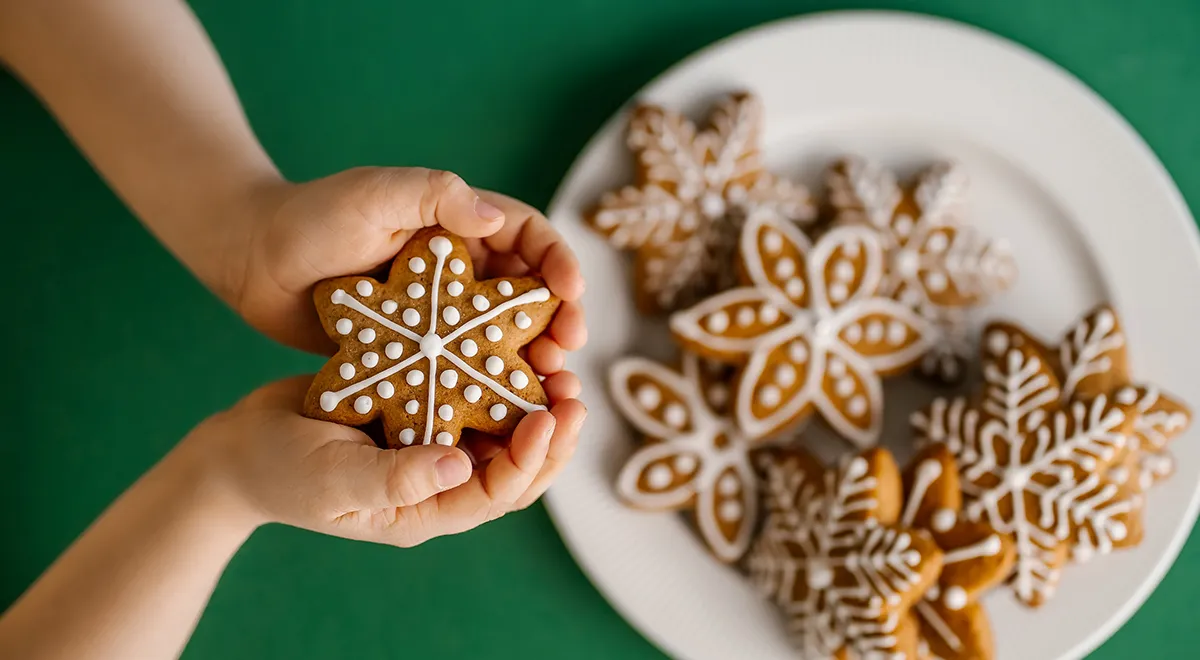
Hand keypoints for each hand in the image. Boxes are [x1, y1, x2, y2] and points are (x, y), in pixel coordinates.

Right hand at [180, 374, 585, 546]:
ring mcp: (433, 445)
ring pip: (501, 428)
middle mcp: (439, 481)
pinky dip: (495, 373)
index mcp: (425, 508)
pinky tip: (511, 340)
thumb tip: (463, 466)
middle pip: (516, 466)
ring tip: (557, 361)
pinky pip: (470, 395)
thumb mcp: (330, 478)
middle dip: (550, 431)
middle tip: (574, 389)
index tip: (551, 417)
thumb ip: (394, 478)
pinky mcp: (421, 409)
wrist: (239, 446)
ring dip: (533, 399)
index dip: (532, 458)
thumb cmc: (276, 470)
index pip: (497, 493)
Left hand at [234, 168, 585, 356]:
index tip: (571, 295)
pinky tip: (494, 415)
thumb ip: (433, 195)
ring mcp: (440, 311)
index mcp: (460, 222)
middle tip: (563, 354)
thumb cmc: (308, 219)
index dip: (559, 264)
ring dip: (527, 362)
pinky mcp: (417, 348)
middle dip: (555, 323)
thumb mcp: (372, 194)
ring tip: (541, 389)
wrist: (251, 263)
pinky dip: (483, 389)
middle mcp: (460, 267)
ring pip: (500, 337)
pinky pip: (461, 368)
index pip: (531, 237)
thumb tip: (495, 217)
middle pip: (528, 294)